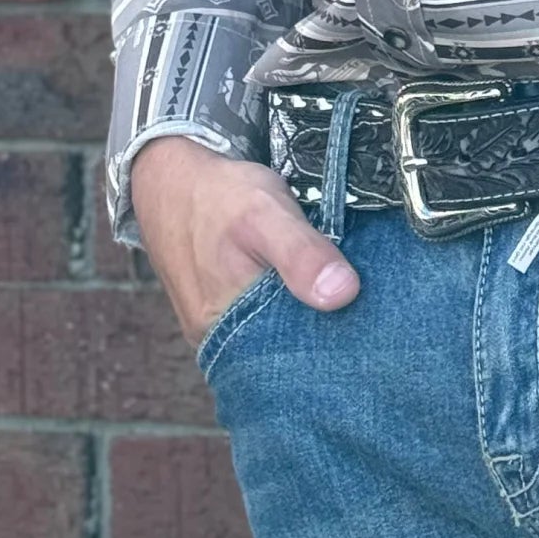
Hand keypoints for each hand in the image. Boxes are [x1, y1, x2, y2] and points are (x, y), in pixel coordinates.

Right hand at [130, 136, 359, 340]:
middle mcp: (217, 340)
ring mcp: (216, 330)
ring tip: (339, 296)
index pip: (293, 356)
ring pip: (271, 339)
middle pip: (282, 352)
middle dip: (321, 332)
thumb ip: (301, 253)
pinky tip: (306, 290)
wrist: (169, 180)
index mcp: (226, 325)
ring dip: (302, 320)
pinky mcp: (219, 316)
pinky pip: (258, 325)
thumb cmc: (217, 195)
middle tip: (362, 307)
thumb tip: (344, 295)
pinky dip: (284, 309)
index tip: (369, 322)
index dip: (333, 341)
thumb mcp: (265, 211)